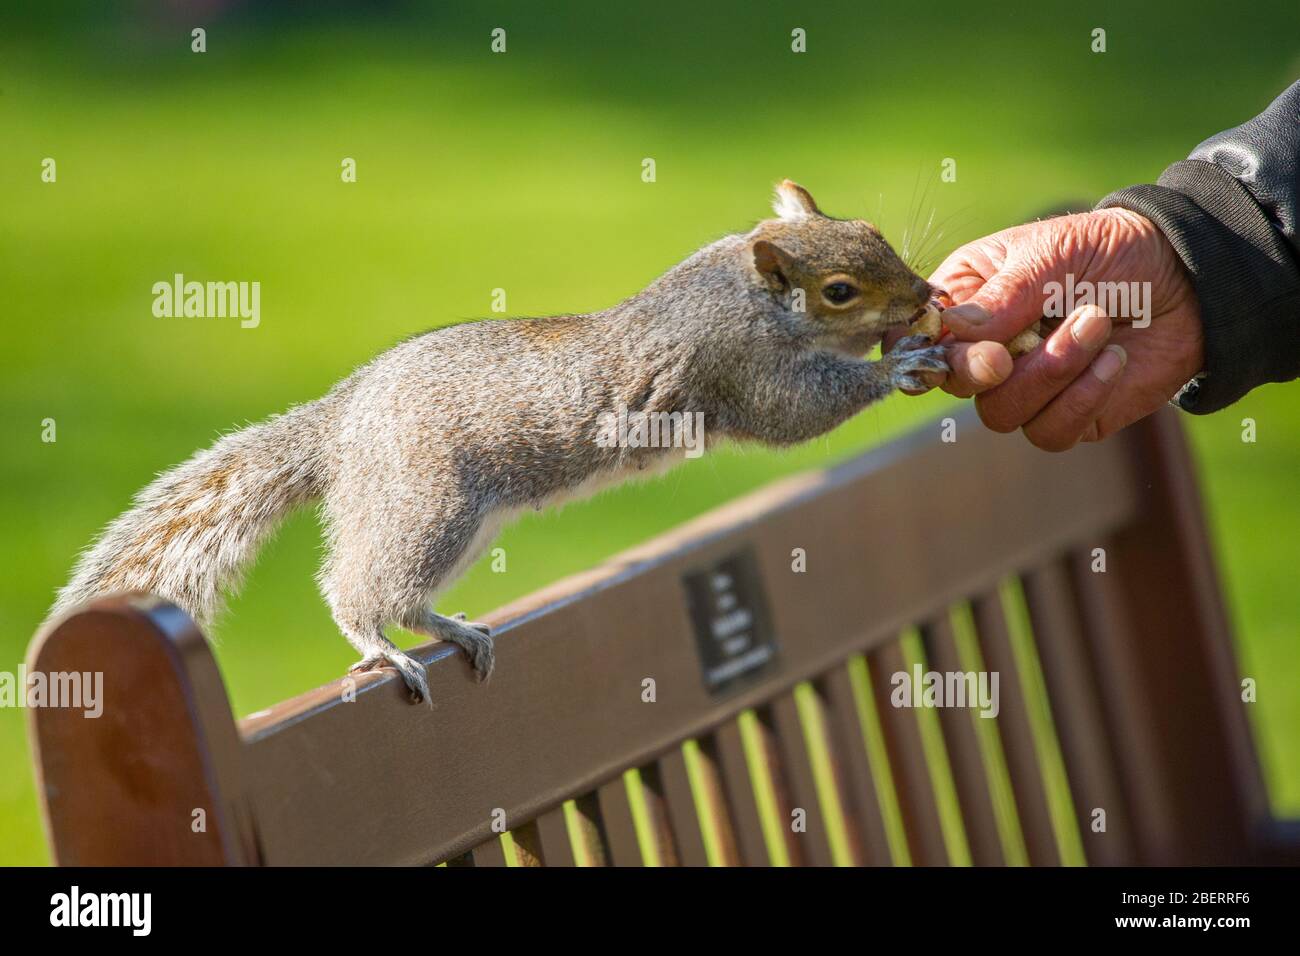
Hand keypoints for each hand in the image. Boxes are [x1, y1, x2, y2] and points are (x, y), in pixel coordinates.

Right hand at [885, 209, 1203, 450]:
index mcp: (968, 301)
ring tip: (1097, 322)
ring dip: (1051, 372)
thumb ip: (1001, 295)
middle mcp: (988, 349)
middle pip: (950, 383)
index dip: (916, 351)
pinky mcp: (1067, 417)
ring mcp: (1025, 387)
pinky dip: (1082, 398)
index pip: (913, 338)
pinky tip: (1113, 359)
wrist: (1189, 280)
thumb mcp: (1052, 254)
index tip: (940, 349)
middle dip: (979, 371)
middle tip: (1009, 353)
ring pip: (1001, 412)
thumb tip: (952, 329)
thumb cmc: (1111, 251)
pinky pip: (1049, 432)